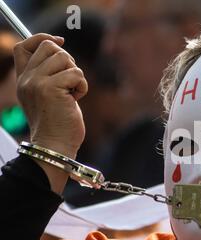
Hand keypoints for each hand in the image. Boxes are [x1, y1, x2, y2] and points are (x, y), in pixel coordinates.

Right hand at [14, 34, 87, 192]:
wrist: (55, 146)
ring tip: (72, 93)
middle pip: (49, 47)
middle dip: (67, 60)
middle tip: (70, 82)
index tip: (60, 40)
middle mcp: (27, 79)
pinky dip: (82, 86)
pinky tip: (76, 100)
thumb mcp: (48, 95)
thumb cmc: (57, 124)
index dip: (42, 38)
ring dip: (76, 75)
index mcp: (23, 80)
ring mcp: (38, 83)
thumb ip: (49, 74)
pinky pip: (76, 73)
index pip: (23, 46)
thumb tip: (60, 46)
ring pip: (65, 58)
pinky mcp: (52, 89)